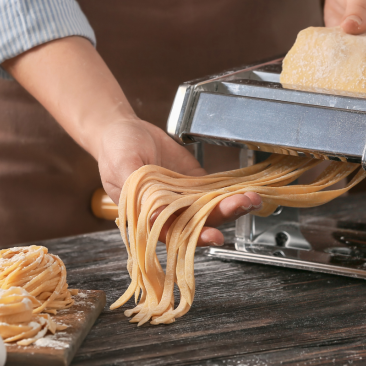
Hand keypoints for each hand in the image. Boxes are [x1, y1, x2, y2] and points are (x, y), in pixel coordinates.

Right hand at [95, 117, 261, 245]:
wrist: (124, 129)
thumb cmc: (115, 149)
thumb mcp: (123, 166)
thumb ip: (138, 190)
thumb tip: (154, 215)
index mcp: (146, 216)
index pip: (172, 233)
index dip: (194, 236)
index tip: (213, 235)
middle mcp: (168, 212)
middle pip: (198, 222)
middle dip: (222, 216)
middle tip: (242, 204)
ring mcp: (183, 197)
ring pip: (210, 208)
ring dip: (231, 205)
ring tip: (250, 197)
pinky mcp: (194, 182)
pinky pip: (214, 190)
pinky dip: (230, 191)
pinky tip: (245, 188)